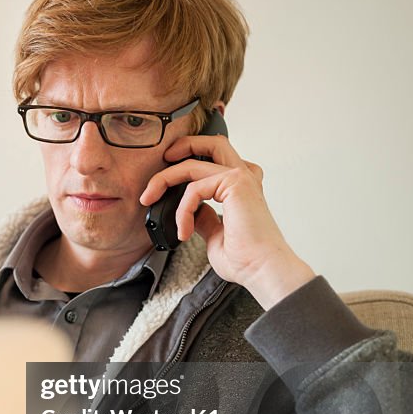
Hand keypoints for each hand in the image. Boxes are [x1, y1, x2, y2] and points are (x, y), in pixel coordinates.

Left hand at [139, 134, 315, 309]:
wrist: (262, 270)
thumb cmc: (245, 258)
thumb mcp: (215, 234)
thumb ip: (204, 217)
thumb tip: (193, 211)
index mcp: (241, 187)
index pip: (213, 160)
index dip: (187, 164)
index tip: (164, 182)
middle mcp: (243, 178)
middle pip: (212, 143)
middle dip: (181, 146)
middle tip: (160, 161)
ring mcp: (241, 178)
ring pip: (193, 162)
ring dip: (165, 178)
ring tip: (149, 198)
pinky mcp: (235, 184)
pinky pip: (193, 189)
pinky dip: (181, 210)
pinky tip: (183, 232)